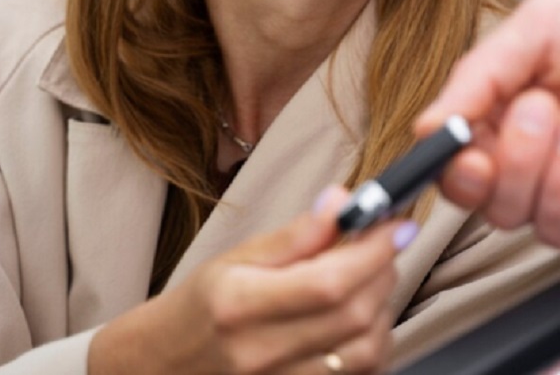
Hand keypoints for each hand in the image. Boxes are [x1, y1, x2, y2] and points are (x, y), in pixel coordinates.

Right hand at [90, 187, 416, 373]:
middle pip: (355, 315)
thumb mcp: (235, 258)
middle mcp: (261, 353)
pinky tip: (360, 319)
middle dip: (383, 271)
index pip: (329, 282)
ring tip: (368, 280)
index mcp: (240, 305)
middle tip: (381, 245)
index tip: (395, 224)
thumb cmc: (200, 307)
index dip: (374, 251)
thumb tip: (343, 201)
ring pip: (367, 350)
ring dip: (383, 308)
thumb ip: (295, 236)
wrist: (164, 366)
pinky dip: (373, 343)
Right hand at [416, 0, 559, 250]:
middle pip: (497, 207)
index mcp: (510, 113)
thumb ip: (477, 78)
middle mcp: (546, 157)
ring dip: (559, 179)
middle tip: (542, 111)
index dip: (457, 172)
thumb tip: (425, 127)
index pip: (461, 170)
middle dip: (515, 166)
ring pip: (546, 228)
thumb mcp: (538, 28)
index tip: (466, 152)